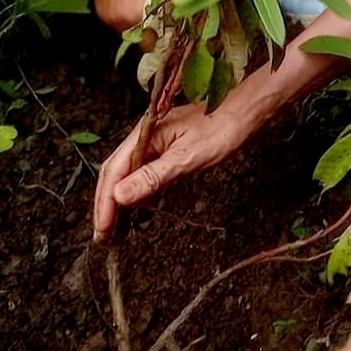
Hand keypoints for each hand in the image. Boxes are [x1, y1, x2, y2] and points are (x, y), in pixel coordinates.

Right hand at [93, 100, 248, 241]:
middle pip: (116, 173)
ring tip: (116, 232)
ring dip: (120, 203)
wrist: (248, 113)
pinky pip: (146, 174)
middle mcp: (146, 137)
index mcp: (145, 133)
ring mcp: (157, 144)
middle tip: (104, 238)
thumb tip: (119, 196)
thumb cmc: (222, 130)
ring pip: (129, 175)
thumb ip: (152, 177)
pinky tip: (139, 215)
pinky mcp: (169, 151)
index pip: (114, 171)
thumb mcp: (187, 157)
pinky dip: (139, 196)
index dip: (104, 203)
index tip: (102, 231)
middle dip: (107, 205)